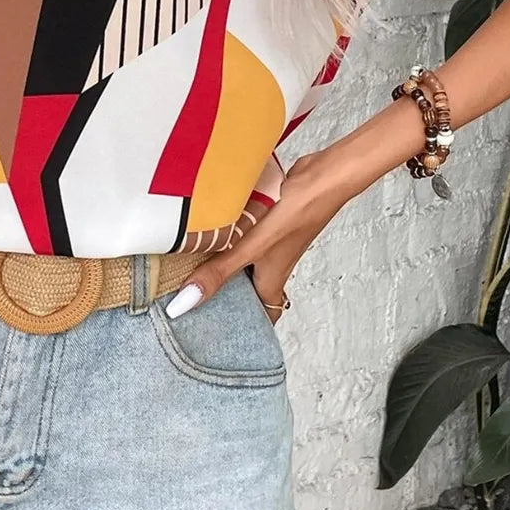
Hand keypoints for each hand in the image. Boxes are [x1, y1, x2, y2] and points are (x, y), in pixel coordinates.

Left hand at [165, 150, 350, 323]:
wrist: (323, 175)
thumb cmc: (300, 212)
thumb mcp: (252, 247)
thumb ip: (220, 272)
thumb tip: (186, 302)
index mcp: (271, 279)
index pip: (263, 315)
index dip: (247, 327)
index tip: (222, 335)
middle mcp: (271, 263)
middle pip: (247, 287)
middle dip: (225, 294)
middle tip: (192, 299)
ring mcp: (269, 240)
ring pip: (242, 259)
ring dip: (222, 262)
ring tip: (187, 264)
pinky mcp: (266, 219)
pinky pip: (242, 235)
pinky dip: (227, 236)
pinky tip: (208, 229)